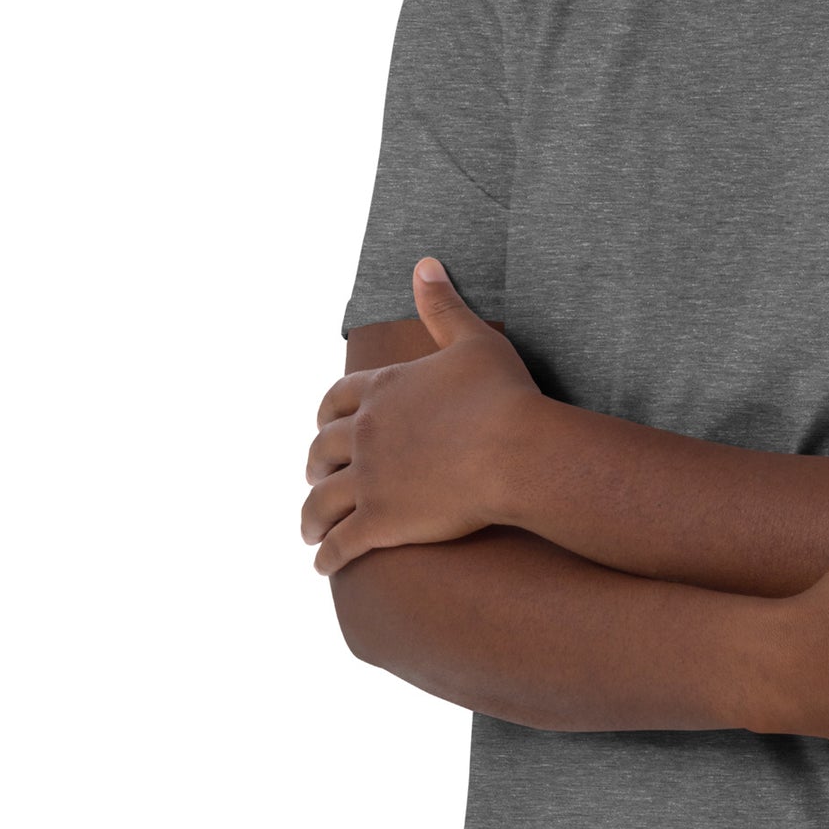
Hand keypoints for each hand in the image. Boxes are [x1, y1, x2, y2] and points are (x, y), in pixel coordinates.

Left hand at [301, 257, 542, 574]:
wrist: (517, 451)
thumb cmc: (503, 394)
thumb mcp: (473, 339)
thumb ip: (443, 304)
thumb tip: (424, 263)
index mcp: (383, 389)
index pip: (335, 400)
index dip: (326, 415)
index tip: (324, 425)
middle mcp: (365, 433)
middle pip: (322, 449)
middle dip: (316, 463)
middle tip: (317, 474)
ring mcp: (369, 479)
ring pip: (321, 501)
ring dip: (312, 516)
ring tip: (311, 529)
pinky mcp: (380, 522)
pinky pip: (341, 544)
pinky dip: (328, 556)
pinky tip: (325, 564)